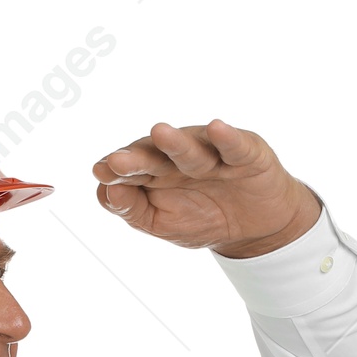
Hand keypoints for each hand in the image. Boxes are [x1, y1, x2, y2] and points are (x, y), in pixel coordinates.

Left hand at [91, 119, 320, 258]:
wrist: (254, 228)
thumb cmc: (202, 219)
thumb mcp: (161, 223)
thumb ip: (132, 209)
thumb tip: (105, 192)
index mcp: (155, 172)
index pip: (131, 169)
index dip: (117, 171)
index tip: (101, 172)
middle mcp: (179, 158)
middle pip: (155, 156)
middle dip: (136, 158)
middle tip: (116, 161)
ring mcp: (212, 155)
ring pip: (191, 151)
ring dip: (175, 143)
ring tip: (159, 133)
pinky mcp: (245, 154)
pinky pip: (233, 146)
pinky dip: (226, 138)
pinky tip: (216, 128)